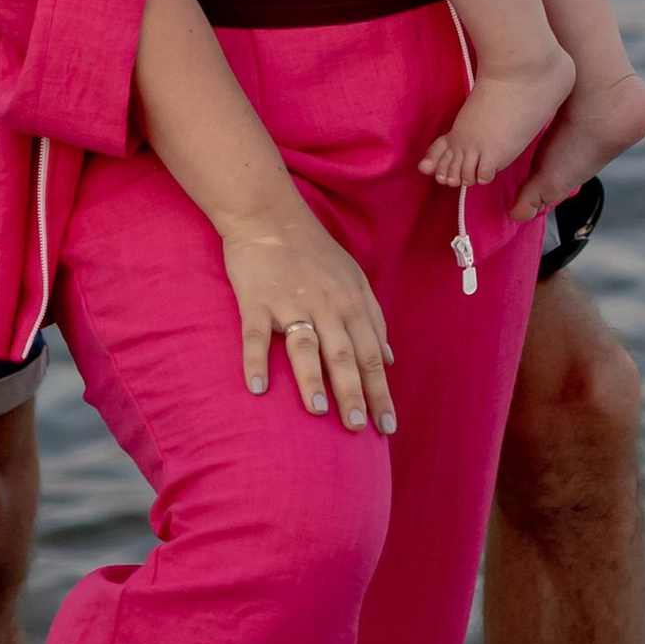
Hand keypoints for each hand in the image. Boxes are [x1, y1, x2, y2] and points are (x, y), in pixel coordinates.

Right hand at [221, 211, 397, 431]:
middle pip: (344, 354)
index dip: (380, 391)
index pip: (371, 354)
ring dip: (311, 378)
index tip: (387, 426)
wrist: (268, 215)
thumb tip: (389, 360)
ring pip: (305, 344)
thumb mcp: (354, 278)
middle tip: (358, 428)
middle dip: (354, 392)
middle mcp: (326, 304)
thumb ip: (373, 318)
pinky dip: (256, 360)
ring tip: (318, 411)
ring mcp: (290, 303)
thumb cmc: (314, 252)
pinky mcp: (256, 300)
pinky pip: (255, 334)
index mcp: (351, 302)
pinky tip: (257, 387)